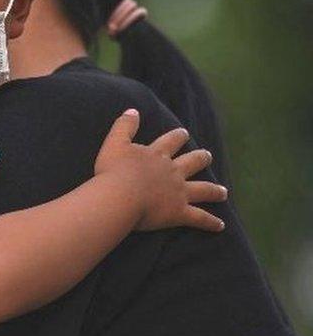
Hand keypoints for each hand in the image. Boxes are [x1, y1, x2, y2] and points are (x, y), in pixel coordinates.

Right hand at [94, 109, 227, 232]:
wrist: (119, 196)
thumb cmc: (113, 170)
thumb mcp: (114, 143)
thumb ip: (124, 126)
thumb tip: (133, 110)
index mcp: (157, 155)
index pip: (171, 142)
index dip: (178, 137)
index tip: (184, 133)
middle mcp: (172, 172)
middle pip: (192, 162)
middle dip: (201, 158)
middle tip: (207, 156)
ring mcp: (179, 192)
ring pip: (203, 189)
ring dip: (214, 190)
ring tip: (223, 192)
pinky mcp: (179, 212)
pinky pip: (200, 218)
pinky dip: (211, 222)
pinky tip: (220, 225)